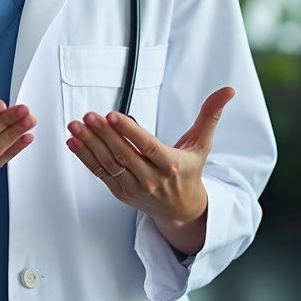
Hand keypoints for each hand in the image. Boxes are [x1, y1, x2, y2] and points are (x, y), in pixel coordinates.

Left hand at [65, 86, 235, 255]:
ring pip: (109, 164)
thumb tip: (227, 91)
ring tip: (75, 125)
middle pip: (124, 154)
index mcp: (172, 165)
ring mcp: (135, 188)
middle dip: (104, 134)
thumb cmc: (189, 171)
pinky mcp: (121, 193)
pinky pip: (100, 174)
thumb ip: (210, 116)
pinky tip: (73, 141)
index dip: (129, 131)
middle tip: (88, 115)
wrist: (183, 210)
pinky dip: (85, 157)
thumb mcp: (201, 145)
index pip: (148, 146)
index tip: (112, 114)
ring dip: (90, 144)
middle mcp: (152, 179)